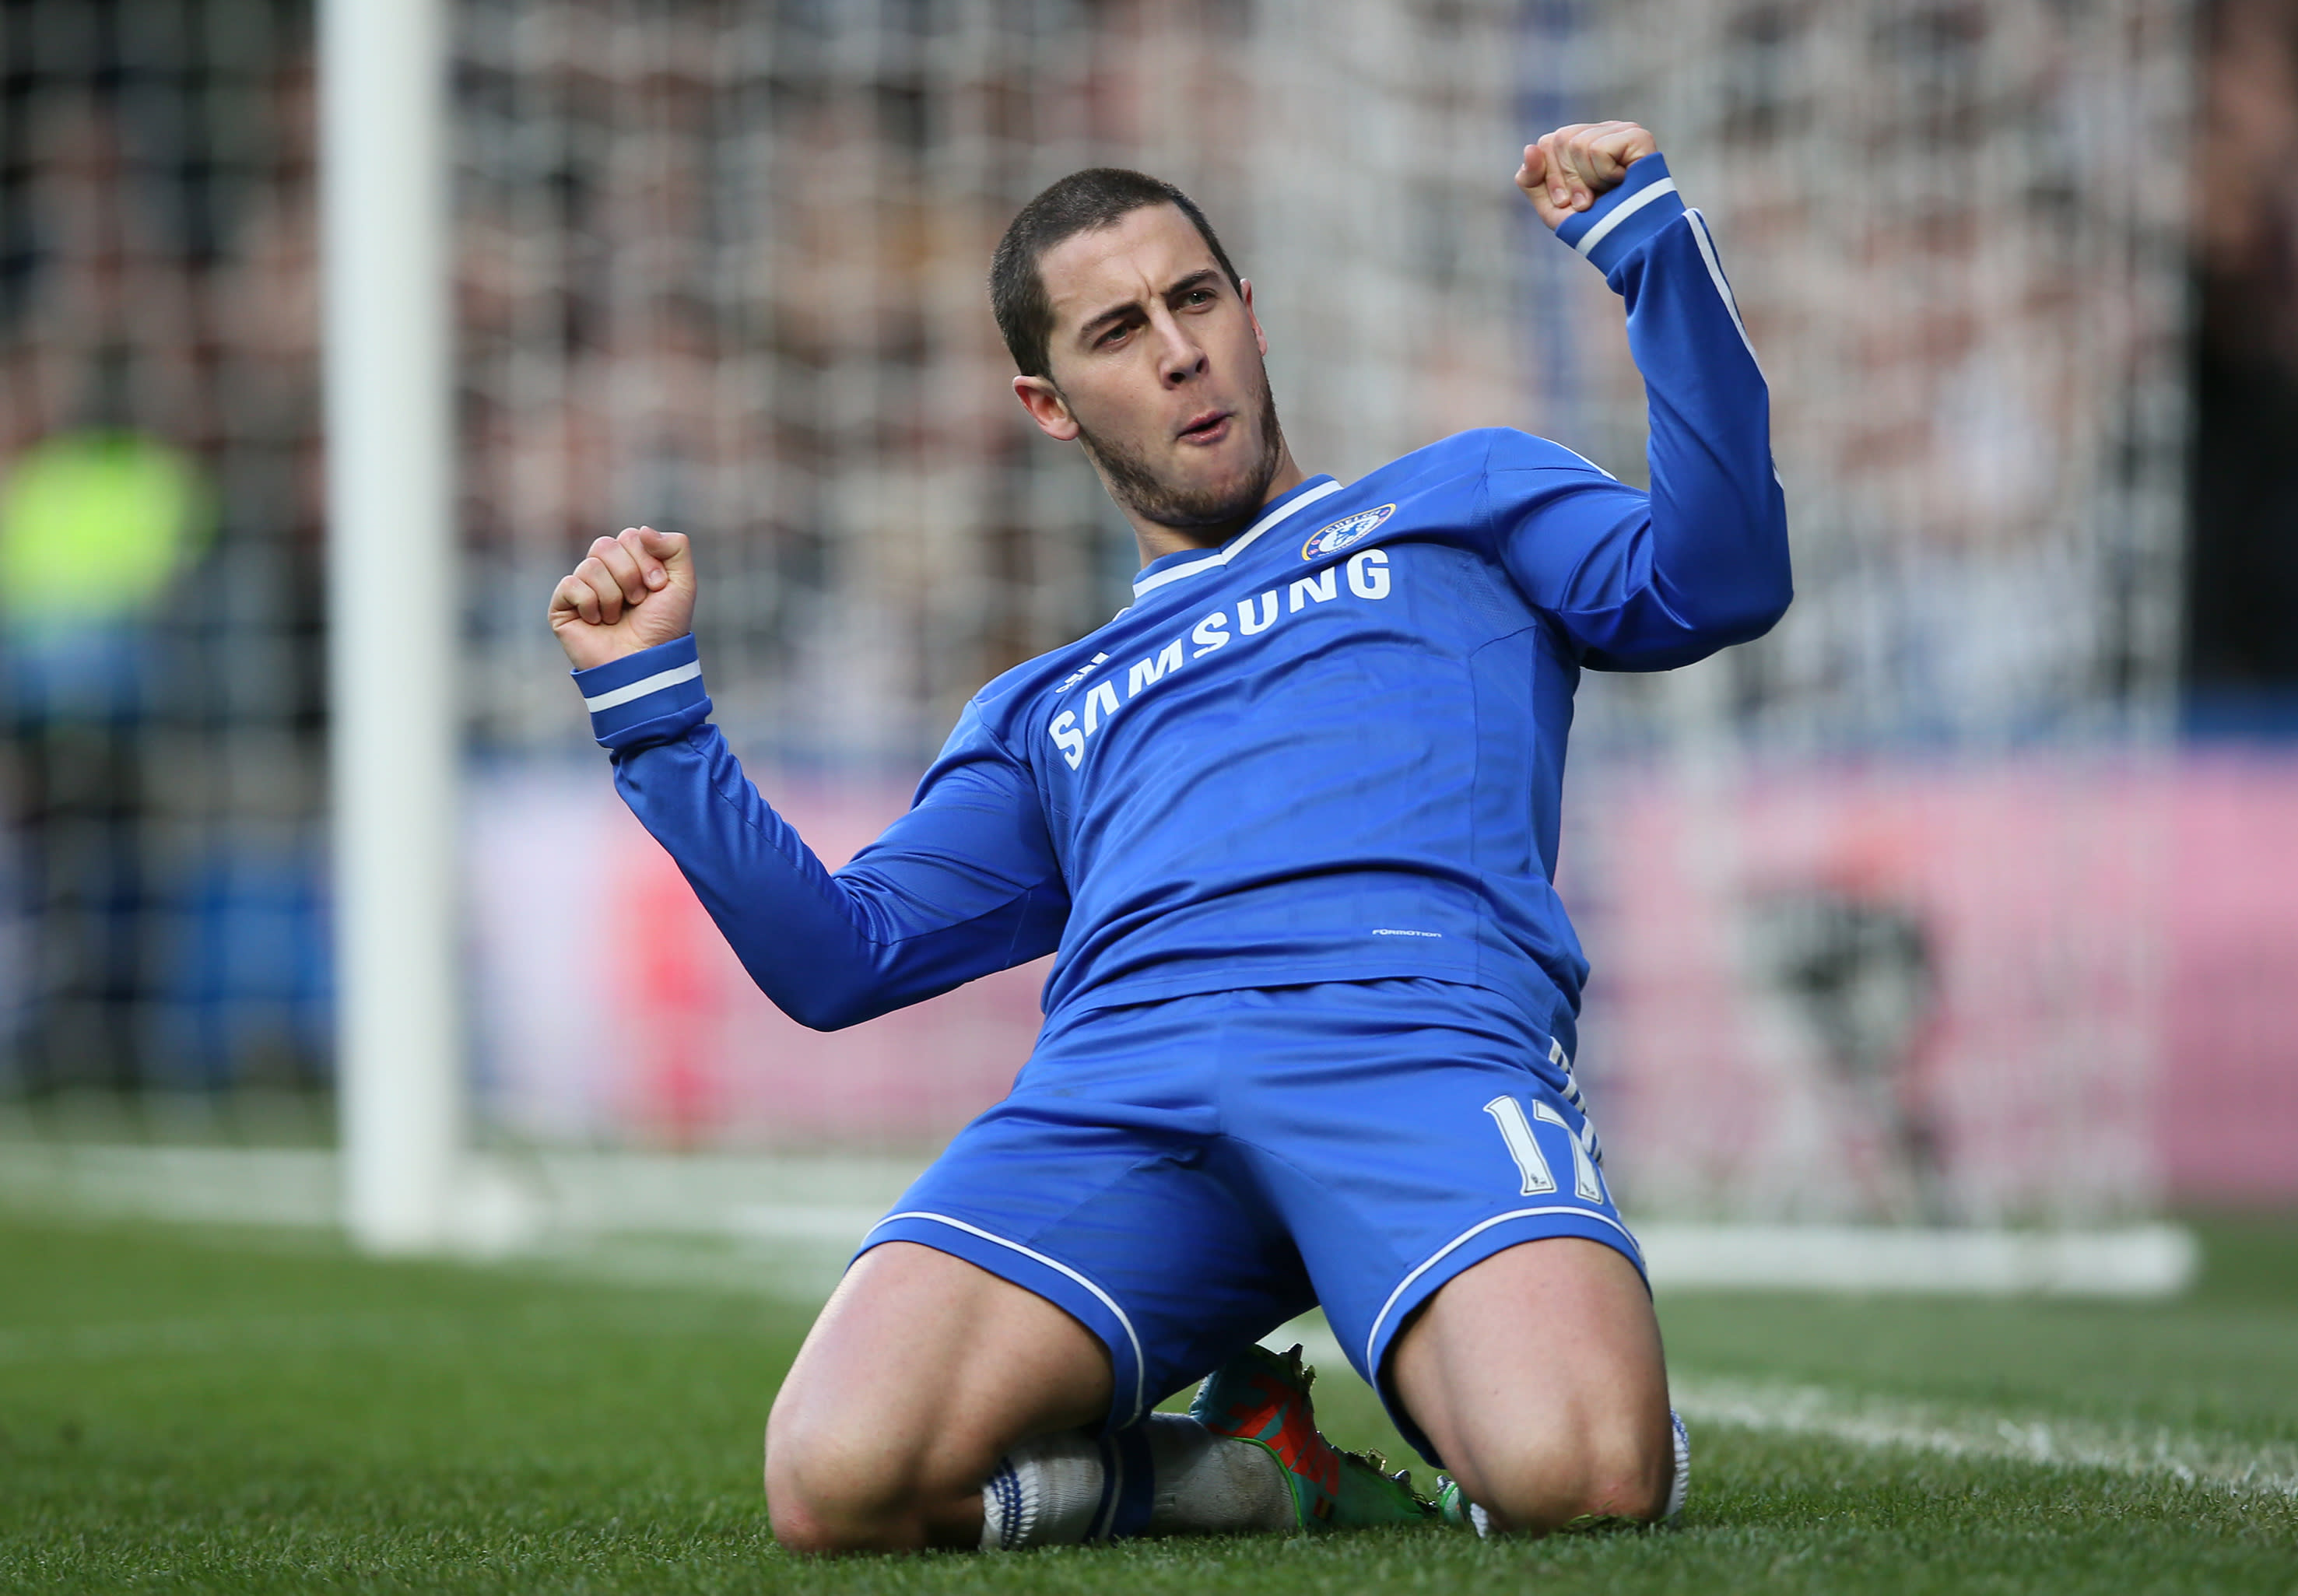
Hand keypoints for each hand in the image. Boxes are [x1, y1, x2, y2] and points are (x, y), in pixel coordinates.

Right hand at [548, 525, 694, 670]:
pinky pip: (571, 585)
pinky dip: (590, 604)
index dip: (646, 560)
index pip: (630, 536)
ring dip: (612, 595)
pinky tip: (597, 622)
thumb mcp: (683, 584)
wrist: (644, 663)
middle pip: (605, 545)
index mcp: (630, 563)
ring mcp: (581, 588)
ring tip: (618, 618)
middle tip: (638, 601)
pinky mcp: (563, 607)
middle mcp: (604, 573)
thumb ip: (676, 547)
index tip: (658, 588)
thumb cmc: (663, 627)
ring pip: (590, 566)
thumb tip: (642, 531)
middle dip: (629, 574)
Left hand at [1516, 121, 1658, 230]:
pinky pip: (1598, 149)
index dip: (1551, 177)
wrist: (1629, 244)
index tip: (1567, 203)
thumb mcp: (1552, 207)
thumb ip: (1531, 180)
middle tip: (1588, 202)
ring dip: (1589, 181)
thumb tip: (1529, 148)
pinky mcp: (1637, 136)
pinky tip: (1624, 182)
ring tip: (1609, 192)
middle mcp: (1602, 131)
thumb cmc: (1595, 227)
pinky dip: (1605, 175)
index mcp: (1583, 142)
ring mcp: (1621, 130)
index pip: (1547, 142)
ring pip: (1577, 144)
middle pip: (1560, 139)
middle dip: (1568, 180)